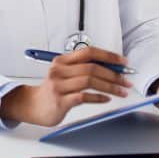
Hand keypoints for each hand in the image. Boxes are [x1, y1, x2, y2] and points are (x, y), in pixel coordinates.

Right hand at [0, 47, 132, 126]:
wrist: (33, 105)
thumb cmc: (53, 90)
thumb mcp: (65, 74)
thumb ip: (83, 69)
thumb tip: (112, 69)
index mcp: (62, 61)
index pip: (88, 52)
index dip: (108, 56)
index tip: (123, 62)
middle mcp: (59, 71)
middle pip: (91, 68)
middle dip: (113, 74)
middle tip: (126, 81)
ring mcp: (59, 85)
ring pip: (90, 81)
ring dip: (110, 86)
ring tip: (121, 91)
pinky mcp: (60, 101)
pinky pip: (84, 97)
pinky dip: (98, 98)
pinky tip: (106, 99)